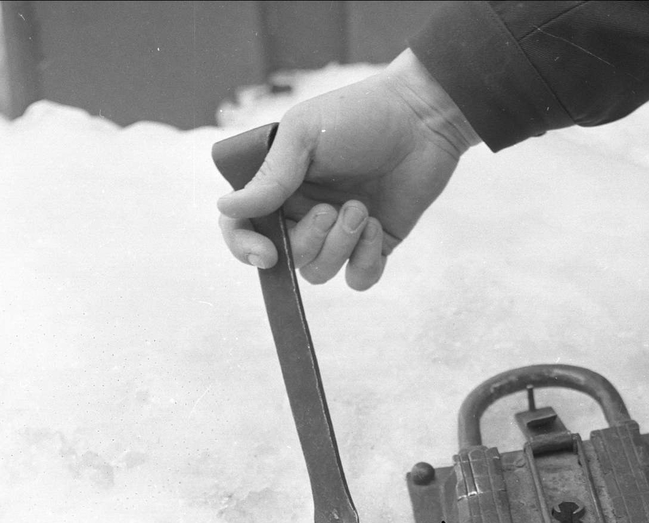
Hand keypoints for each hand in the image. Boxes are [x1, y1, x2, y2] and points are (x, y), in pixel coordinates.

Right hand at [217, 50, 478, 290]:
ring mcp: (339, 232)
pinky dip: (366, 261)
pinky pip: (358, 279)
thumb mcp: (304, 136)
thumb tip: (226, 207)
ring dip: (340, 246)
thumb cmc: (359, 116)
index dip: (244, 247)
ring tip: (362, 209)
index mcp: (279, 185)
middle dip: (310, 241)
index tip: (266, 253)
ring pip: (320, 272)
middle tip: (331, 209)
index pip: (243, 226)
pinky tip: (378, 227)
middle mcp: (303, 212)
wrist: (422, 118)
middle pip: (287, 257)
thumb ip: (270, 177)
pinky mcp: (373, 245)